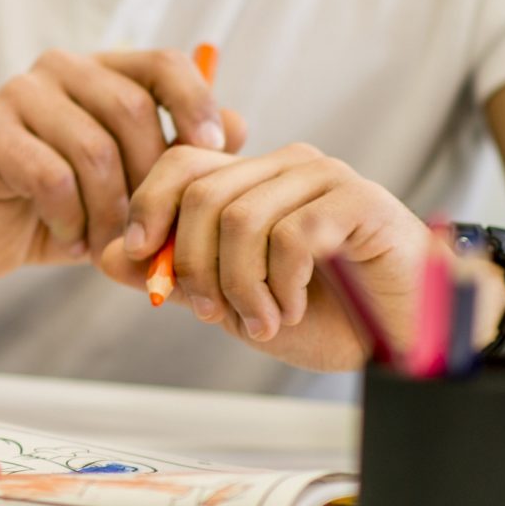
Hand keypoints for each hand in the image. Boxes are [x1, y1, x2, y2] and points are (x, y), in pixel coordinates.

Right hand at [0, 49, 245, 278]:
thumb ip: (181, 154)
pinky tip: (70, 239)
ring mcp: (19, 96)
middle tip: (150, 228)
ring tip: (108, 244)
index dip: (196, 102)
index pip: (164, 62)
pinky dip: (72, 220)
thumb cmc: (68, 204)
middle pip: (131, 109)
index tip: (214, 151)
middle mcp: (60, 69)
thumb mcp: (135, 183)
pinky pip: (52, 178)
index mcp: (102, 69)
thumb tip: (239, 127)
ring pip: (94, 150)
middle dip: (151, 178)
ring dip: (110, 211)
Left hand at [98, 143, 462, 369]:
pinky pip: (292, 236)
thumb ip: (171, 274)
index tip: (136, 255)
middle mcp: (285, 165)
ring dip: (241, 285)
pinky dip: (282, 284)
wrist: (401, 341)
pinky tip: (293, 308)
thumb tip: (103, 256)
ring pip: (241, 218)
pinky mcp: (359, 201)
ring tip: (263, 320)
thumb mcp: (229, 299)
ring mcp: (324, 178)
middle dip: (191, 262)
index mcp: (252, 178)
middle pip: (202, 194)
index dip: (146, 206)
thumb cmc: (324, 316)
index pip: (178, 164)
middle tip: (213, 312)